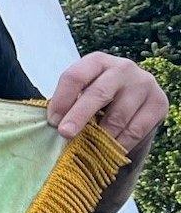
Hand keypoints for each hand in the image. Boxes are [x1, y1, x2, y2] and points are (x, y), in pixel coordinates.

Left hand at [46, 53, 169, 151]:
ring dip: (99, 136)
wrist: (133, 102)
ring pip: (118, 116)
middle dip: (79, 116)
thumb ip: (68, 104)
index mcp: (97, 61)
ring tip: (87, 148)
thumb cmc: (96, 98)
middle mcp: (123, 68)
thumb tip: (53, 125)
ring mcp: (144, 84)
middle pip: (98, 93)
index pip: (75, 76)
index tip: (53, 121)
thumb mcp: (81, 93)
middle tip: (66, 134)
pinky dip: (118, 144)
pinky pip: (135, 130)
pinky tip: (108, 150)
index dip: (61, 100)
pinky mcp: (159, 103)